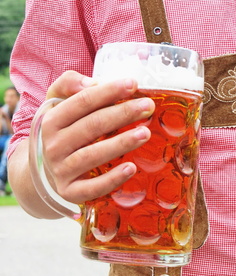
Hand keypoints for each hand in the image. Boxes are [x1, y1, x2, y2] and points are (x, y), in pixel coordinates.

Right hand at [41, 70, 154, 203]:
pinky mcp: (70, 192)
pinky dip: (112, 179)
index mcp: (51, 120)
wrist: (46, 171)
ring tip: (145, 134)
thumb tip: (92, 83)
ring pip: (92, 155)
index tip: (133, 85)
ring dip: (121, 144)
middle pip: (91, 126)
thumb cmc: (63, 132)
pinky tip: (131, 168)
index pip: (82, 102)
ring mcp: (61, 170)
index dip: (109, 92)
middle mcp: (53, 145)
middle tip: (148, 107)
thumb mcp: (57, 105)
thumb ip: (70, 85)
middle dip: (122, 114)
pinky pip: (92, 187)